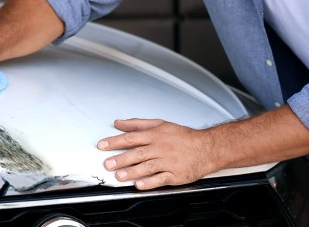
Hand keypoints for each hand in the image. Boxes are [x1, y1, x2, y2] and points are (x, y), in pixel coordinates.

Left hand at [97, 118, 216, 189]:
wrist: (206, 148)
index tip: (102, 145)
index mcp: (155, 135)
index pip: (131, 137)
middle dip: (121, 159)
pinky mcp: (175, 175)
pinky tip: (139, 185)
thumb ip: (138, 124)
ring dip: (132, 172)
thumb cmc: (182, 136)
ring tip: (120, 176)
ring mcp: (168, 162)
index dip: (115, 141)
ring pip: (147, 167)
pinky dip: (149, 182)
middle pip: (138, 153)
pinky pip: (160, 179)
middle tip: (108, 164)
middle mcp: (160, 148)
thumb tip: (119, 123)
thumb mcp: (160, 124)